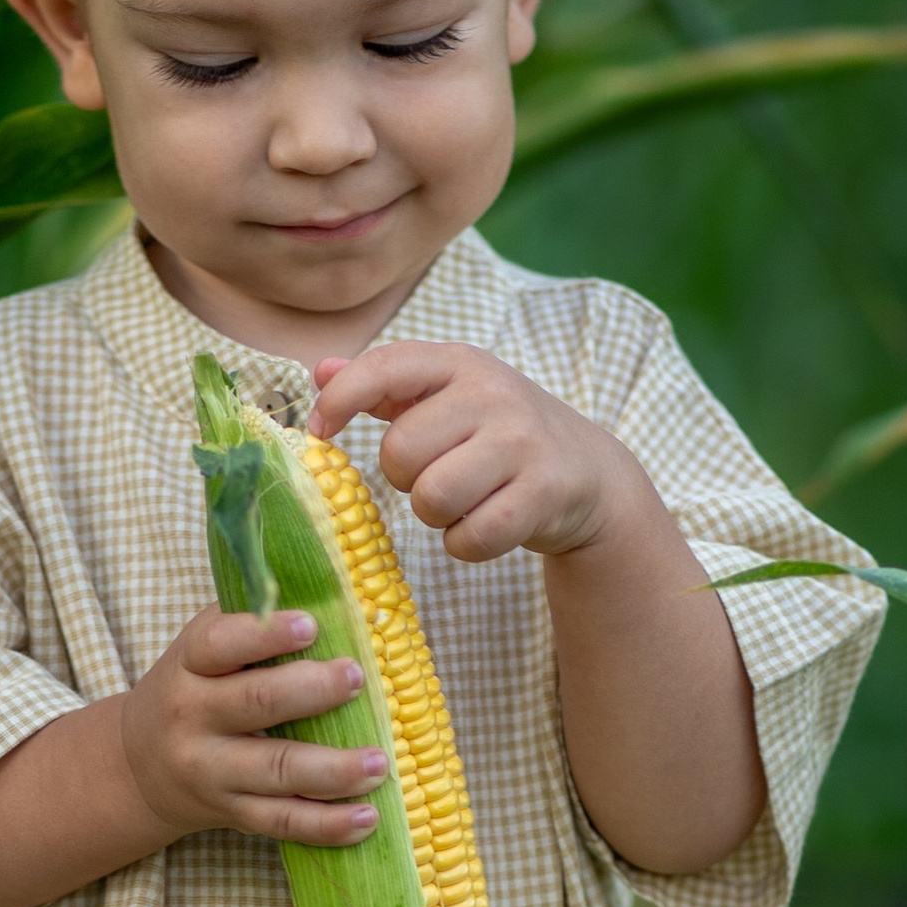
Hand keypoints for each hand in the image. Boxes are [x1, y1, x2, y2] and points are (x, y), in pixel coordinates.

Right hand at [117, 605, 386, 847]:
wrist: (139, 765)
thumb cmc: (195, 688)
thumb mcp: (202, 648)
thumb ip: (252, 621)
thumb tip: (338, 597)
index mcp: (189, 666)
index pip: (220, 645)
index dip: (265, 635)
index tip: (311, 625)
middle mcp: (193, 719)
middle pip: (254, 704)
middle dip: (311, 692)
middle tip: (357, 678)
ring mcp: (212, 772)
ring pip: (276, 772)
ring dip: (333, 770)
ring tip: (378, 763)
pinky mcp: (232, 814)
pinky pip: (282, 822)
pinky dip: (327, 825)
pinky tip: (367, 818)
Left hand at [311, 341, 652, 563]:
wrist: (587, 471)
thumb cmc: (497, 433)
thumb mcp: (447, 396)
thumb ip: (384, 385)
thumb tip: (320, 371)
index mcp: (460, 362)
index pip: (384, 367)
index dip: (340, 400)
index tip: (320, 430)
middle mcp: (493, 394)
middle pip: (400, 453)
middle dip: (405, 478)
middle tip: (434, 475)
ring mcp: (523, 443)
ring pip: (432, 498)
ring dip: (435, 515)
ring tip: (461, 501)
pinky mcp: (544, 493)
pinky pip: (470, 538)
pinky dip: (467, 544)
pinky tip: (486, 524)